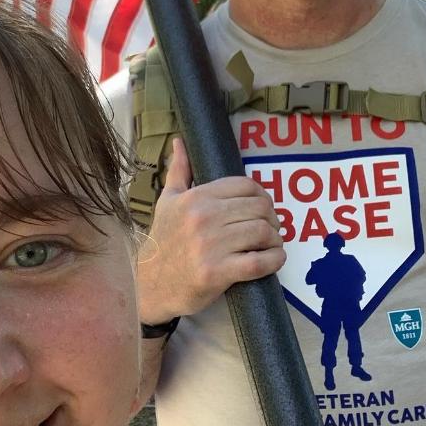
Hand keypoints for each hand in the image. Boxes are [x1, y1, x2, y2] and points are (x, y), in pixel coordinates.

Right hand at [136, 138, 285, 322]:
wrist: (150, 284)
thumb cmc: (164, 240)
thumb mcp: (167, 201)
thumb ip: (178, 171)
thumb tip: (179, 142)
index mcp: (196, 198)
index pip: (246, 186)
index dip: (262, 196)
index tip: (262, 209)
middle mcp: (204, 218)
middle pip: (260, 208)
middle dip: (272, 219)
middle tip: (270, 229)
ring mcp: (211, 246)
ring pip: (263, 233)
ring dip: (275, 240)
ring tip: (271, 245)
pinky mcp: (217, 272)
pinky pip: (259, 262)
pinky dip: (274, 260)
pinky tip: (273, 259)